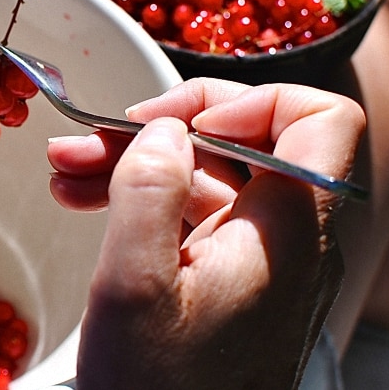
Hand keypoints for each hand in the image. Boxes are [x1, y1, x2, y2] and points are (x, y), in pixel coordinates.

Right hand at [47, 78, 365, 389]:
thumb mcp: (133, 288)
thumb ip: (149, 193)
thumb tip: (163, 132)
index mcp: (285, 233)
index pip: (318, 121)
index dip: (250, 101)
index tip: (178, 123)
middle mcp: (285, 239)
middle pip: (239, 143)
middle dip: (158, 132)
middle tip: (89, 140)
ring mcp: (256, 258)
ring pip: (205, 177)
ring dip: (136, 164)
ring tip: (70, 171)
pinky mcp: (227, 275)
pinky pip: (191, 214)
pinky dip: (142, 200)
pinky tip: (87, 200)